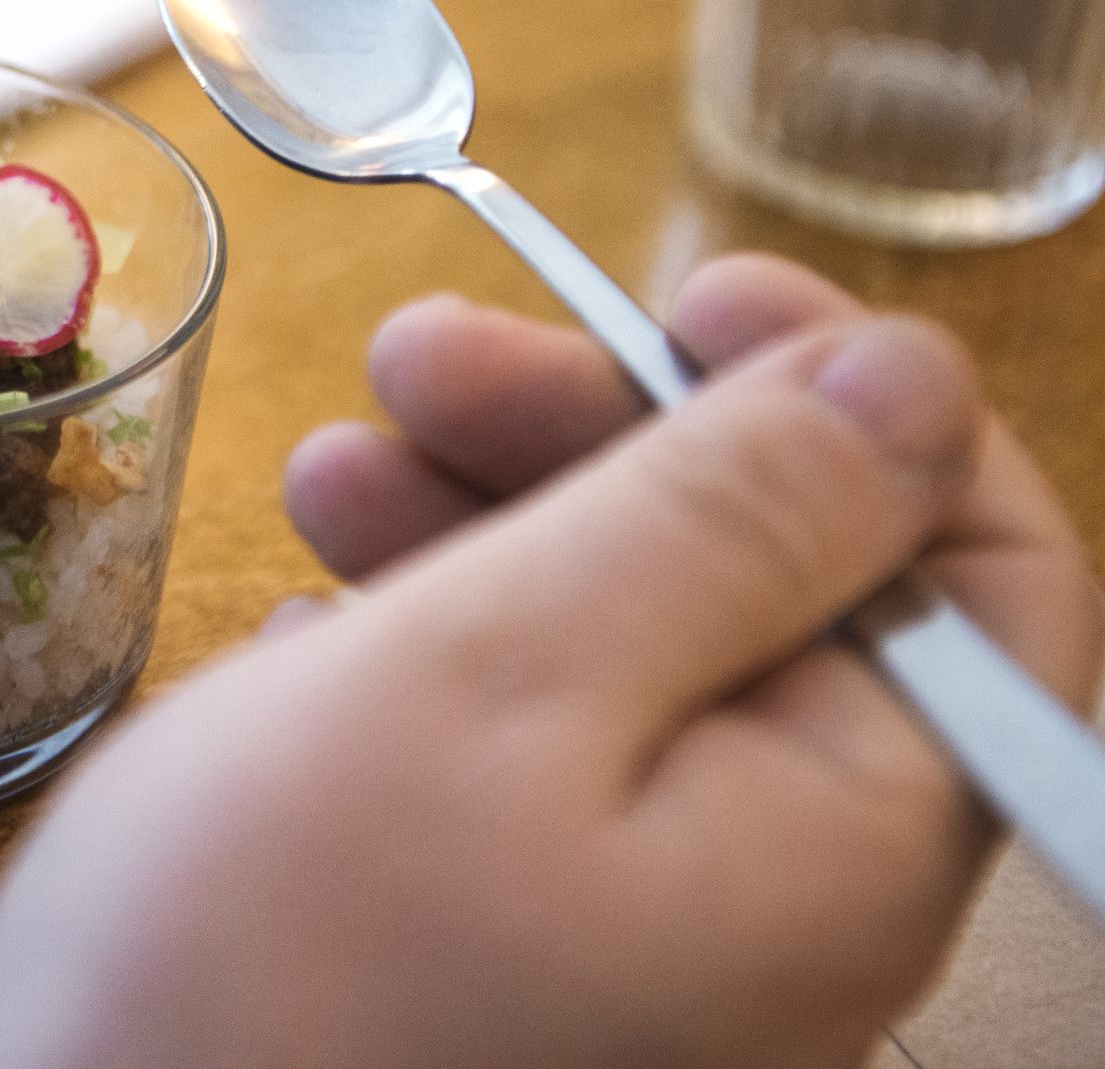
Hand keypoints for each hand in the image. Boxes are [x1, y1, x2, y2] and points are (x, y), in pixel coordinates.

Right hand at [0, 255, 1101, 1068]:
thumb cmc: (272, 951)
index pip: (978, 571)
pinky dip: (436, 651)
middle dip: (610, 439)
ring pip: (632, 661)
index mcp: (844, 838)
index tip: (682, 293)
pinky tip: (316, 630)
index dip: (852, 401)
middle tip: (420, 355)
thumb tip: (907, 380)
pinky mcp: (513, 959)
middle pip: (783, 595)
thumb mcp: (498, 673)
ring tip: (328, 468)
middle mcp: (782, 905)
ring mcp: (646, 942)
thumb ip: (723, 519)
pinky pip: (529, 758)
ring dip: (496, 525)